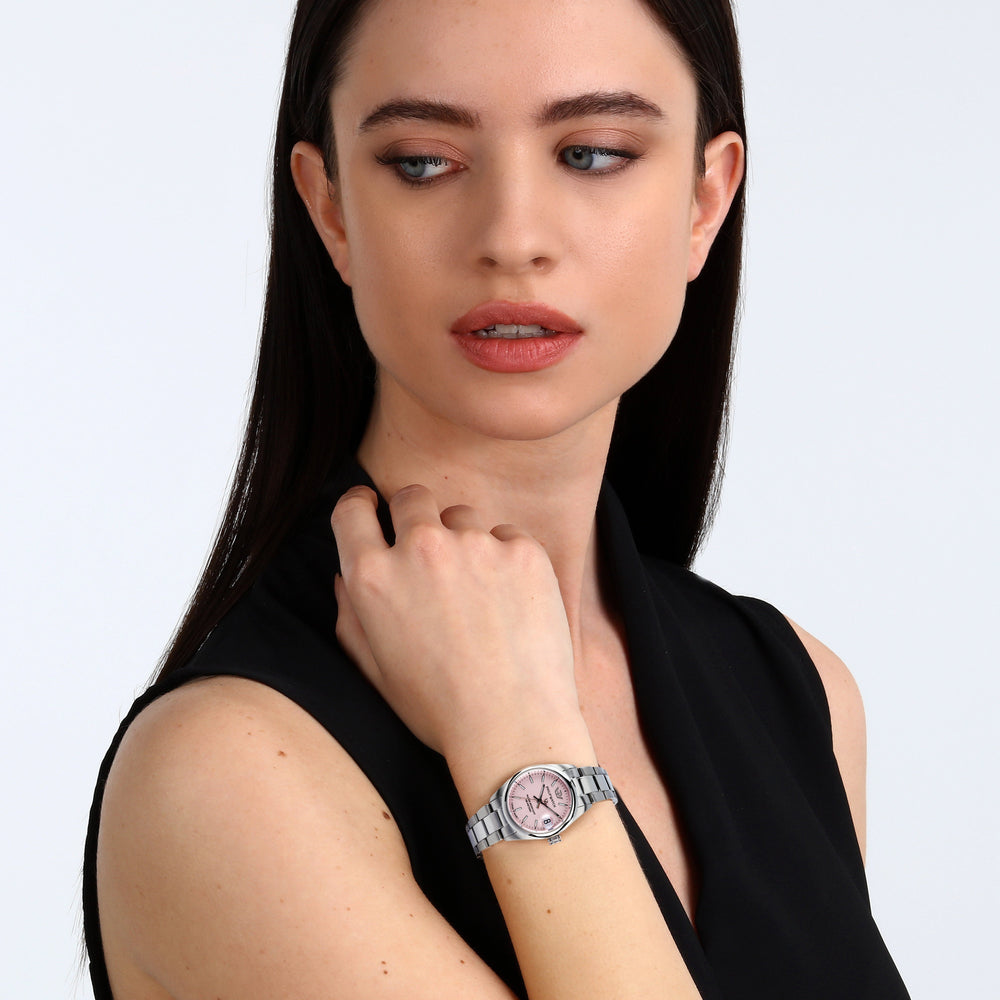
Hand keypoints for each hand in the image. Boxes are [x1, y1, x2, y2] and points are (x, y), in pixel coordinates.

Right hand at [331, 484, 588, 772]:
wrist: (513, 727)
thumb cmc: (438, 709)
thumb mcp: (374, 669)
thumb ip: (350, 615)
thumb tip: (346, 575)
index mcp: (373, 577)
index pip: (351, 510)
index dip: (360, 504)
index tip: (372, 507)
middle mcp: (420, 549)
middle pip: (411, 498)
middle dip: (415, 516)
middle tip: (431, 553)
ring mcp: (475, 545)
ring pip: (462, 517)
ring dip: (463, 541)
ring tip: (477, 595)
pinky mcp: (522, 551)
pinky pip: (507, 537)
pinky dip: (506, 560)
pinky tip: (511, 604)